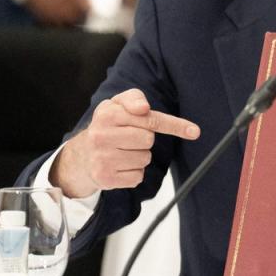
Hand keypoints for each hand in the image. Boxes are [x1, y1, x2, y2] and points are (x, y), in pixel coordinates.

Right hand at [50, 89, 199, 197]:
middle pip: (149, 140)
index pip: (150, 119)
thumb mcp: (117, 104)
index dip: (174, 125)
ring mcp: (102, 158)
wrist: (82, 155)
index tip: (194, 131)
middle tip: (129, 139)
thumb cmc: (108, 126)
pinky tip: (120, 166)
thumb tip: (143, 107)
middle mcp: (101, 135)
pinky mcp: (105, 178)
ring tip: (123, 152)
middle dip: (145, 140)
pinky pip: (138, 176)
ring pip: (145, 159)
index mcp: (107, 114)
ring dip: (139, 157)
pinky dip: (134, 173)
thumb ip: (134, 98)